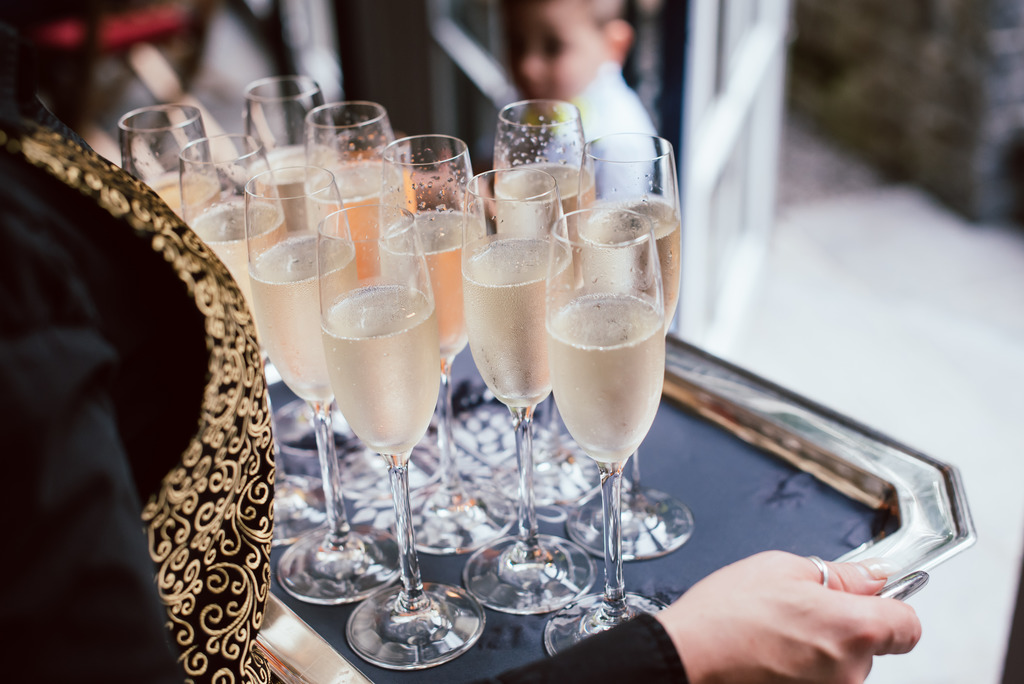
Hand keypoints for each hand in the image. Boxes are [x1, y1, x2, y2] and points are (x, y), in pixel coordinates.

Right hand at [656, 550, 920, 683]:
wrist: (686, 656)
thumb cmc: (726, 614)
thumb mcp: (783, 568)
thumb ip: (840, 574)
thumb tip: (872, 576)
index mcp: (855, 626)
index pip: (908, 624)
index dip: (893, 606)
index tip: (874, 598)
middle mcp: (851, 670)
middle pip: (871, 646)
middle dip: (844, 625)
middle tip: (801, 609)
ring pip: (842, 665)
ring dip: (821, 650)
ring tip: (777, 632)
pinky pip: (819, 680)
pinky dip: (802, 669)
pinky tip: (771, 654)